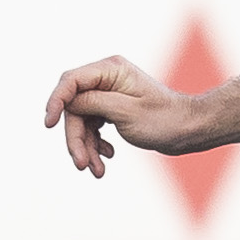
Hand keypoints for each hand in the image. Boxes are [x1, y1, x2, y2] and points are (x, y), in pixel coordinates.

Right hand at [44, 55, 213, 175]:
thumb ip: (92, 103)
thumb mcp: (125, 112)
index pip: (71, 81)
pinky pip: (93, 126)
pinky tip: (107, 157)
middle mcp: (107, 78)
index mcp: (110, 69)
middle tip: (81, 165)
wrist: (190, 131)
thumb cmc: (165, 120)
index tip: (49, 124)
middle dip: (76, 137)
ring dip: (85, 146)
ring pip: (82, 121)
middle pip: (75, 107)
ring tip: (96, 170)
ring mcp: (109, 94)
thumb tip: (68, 103)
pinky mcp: (112, 109)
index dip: (56, 102)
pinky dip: (96, 144)